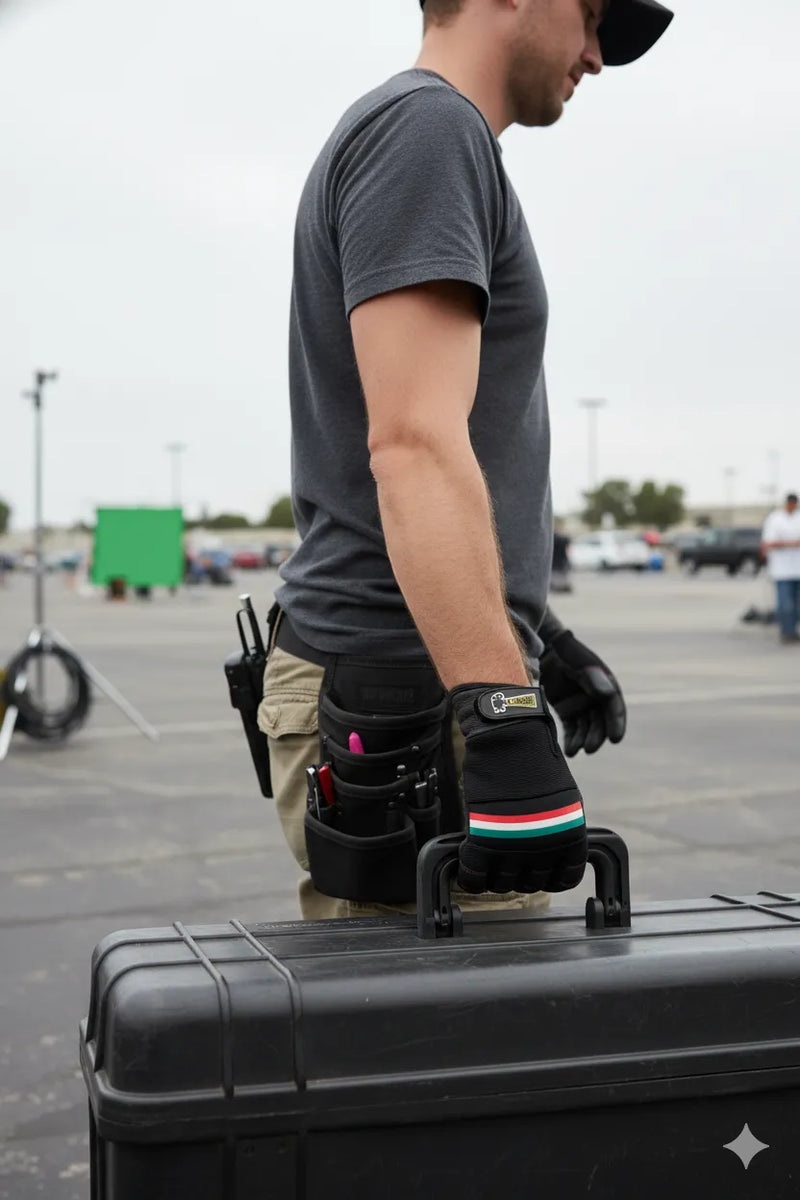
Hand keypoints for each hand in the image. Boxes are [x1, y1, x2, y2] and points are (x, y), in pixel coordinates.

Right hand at [450, 682, 586, 894]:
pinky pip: (474, 875)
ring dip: (493, 877)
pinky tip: (467, 865)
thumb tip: (546, 851)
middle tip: (507, 861)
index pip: (564, 879)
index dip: (548, 877)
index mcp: (570, 838)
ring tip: (487, 862)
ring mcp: (514, 846)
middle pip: (530, 883)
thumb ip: (557, 830)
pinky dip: (469, 877)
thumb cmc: (535, 761)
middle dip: (518, 875)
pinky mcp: (484, 839)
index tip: (536, 870)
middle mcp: (546, 848)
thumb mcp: (564, 800)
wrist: (512, 738)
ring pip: (501, 884)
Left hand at [539, 629, 625, 756]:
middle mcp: (597, 698)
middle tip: (590, 748)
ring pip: (586, 727)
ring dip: (582, 740)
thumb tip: (608, 694)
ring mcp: (581, 705)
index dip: (616, 723)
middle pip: (600, 721)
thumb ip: (592, 677)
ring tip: (575, 750)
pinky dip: (571, 739)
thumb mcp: (579, 662)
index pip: (614, 707)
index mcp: (606, 684)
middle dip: (596, 736)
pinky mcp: (567, 711)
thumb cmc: (566, 653)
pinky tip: (569, 750)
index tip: (615, 739)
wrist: (546, 650)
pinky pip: (572, 728)